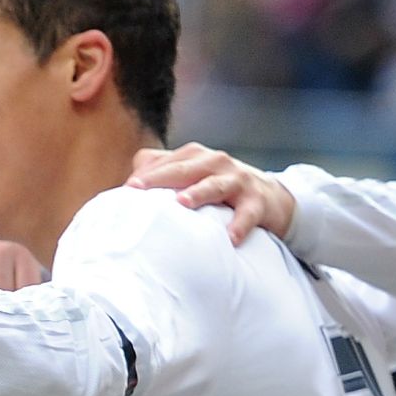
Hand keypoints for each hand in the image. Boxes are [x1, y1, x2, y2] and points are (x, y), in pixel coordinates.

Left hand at [126, 143, 295, 244]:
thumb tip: (126, 187)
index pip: (165, 162)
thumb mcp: (191, 176)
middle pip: (184, 169)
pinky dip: (239, 225)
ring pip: (215, 185)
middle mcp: (214, 162)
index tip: (126, 189)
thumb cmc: (218, 187)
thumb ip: (161, 174)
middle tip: (137, 189)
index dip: (145, 174)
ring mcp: (237, 180)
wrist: (270, 196)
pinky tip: (230, 238)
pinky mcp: (257, 201)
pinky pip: (247, 214)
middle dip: (160, 177)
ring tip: (182, 203)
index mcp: (194, 156)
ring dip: (199, 193)